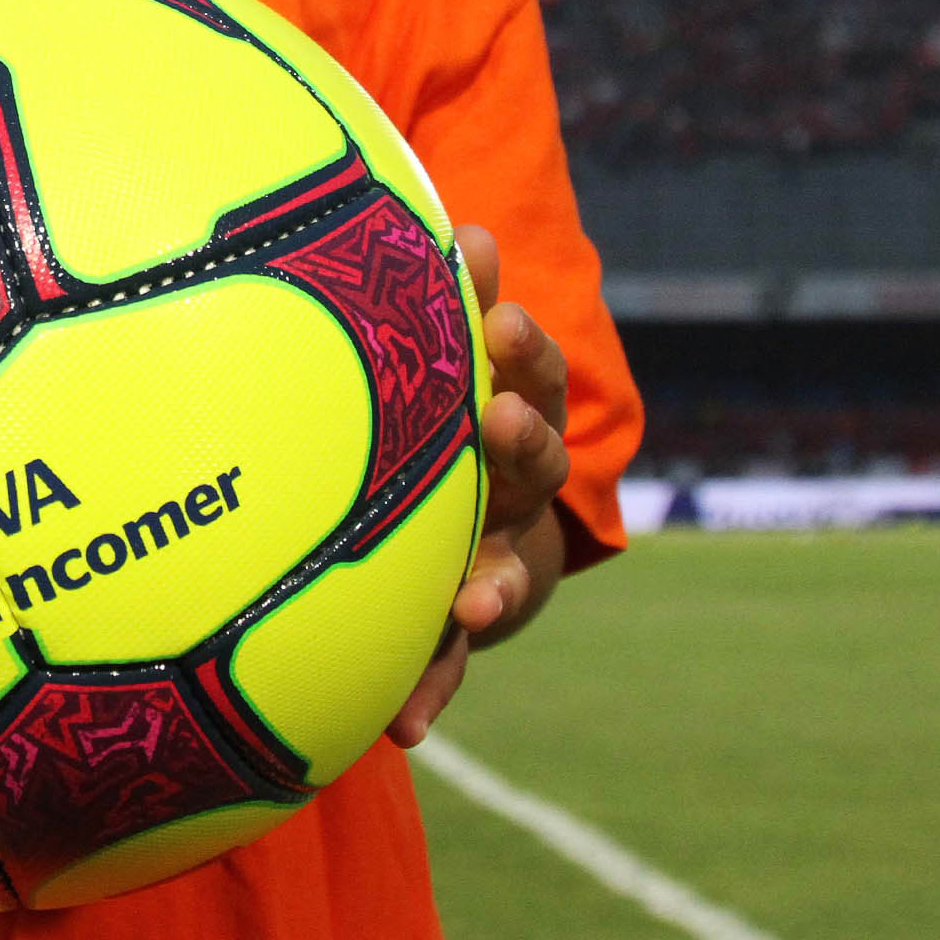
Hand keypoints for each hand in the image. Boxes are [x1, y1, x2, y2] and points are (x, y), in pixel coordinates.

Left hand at [385, 222, 570, 747]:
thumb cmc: (441, 415)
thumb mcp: (448, 359)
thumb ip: (448, 299)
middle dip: (520, 439)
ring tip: (476, 596)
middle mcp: (518, 486)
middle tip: (495, 416)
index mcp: (510, 409)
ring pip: (507, 566)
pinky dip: (432, 688)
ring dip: (494, 580)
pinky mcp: (466, 621)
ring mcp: (501, 556)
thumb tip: (445, 215)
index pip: (526, 367)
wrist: (481, 526)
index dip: (517, 343)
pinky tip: (405, 724)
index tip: (500, 316)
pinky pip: (449, 660)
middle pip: (533, 460)